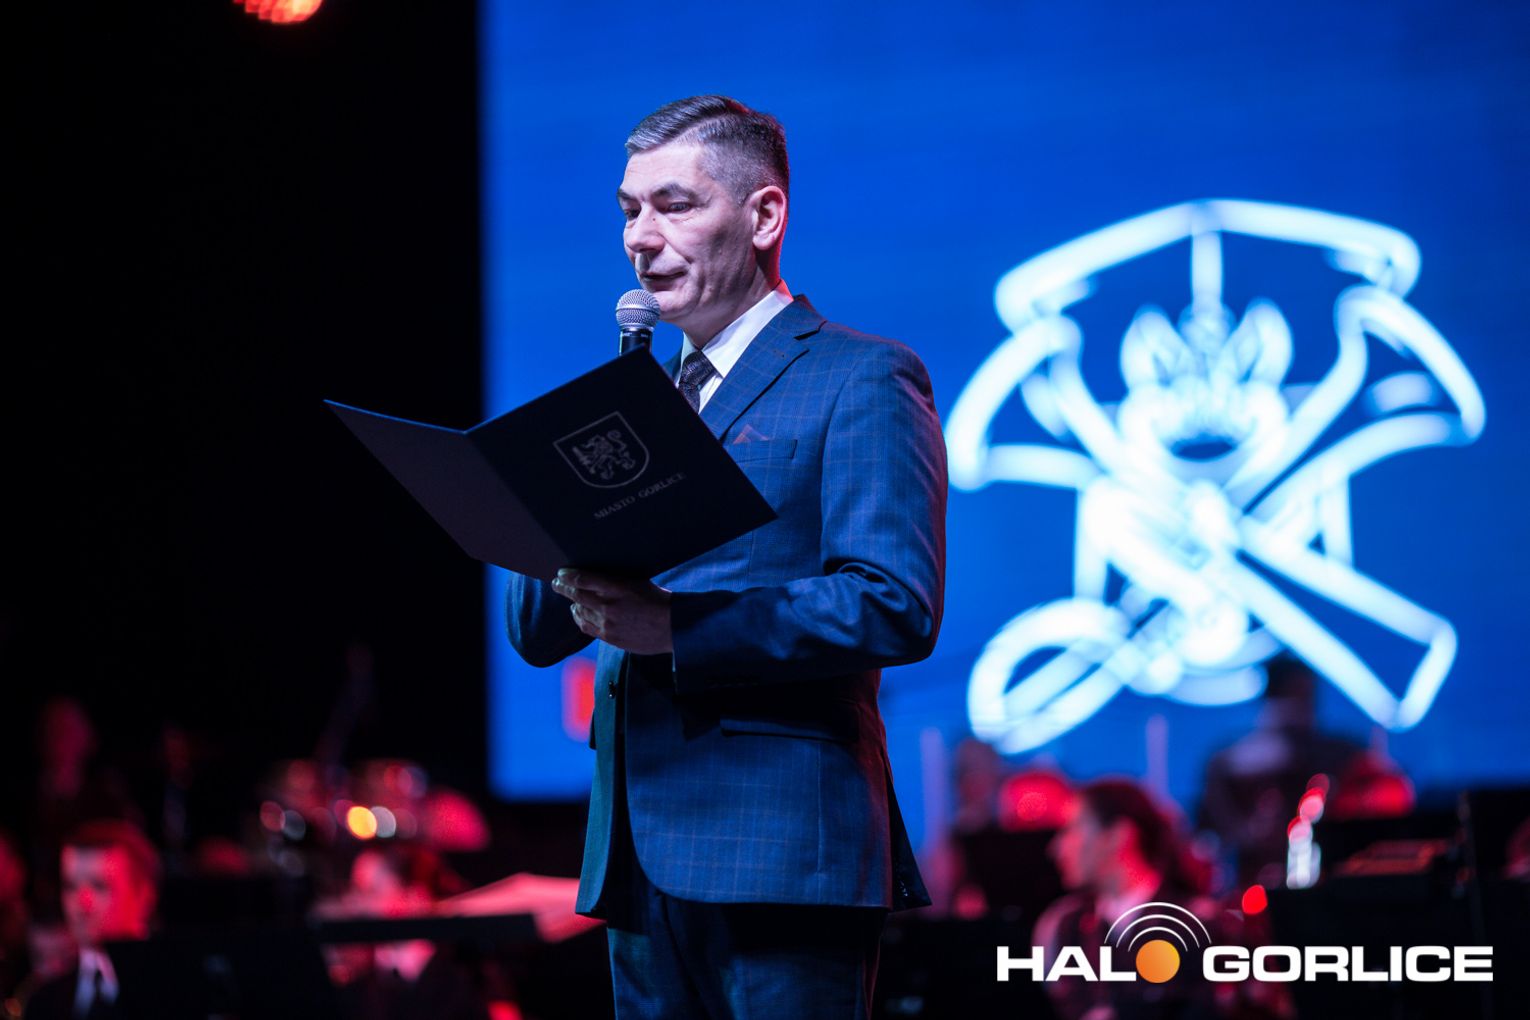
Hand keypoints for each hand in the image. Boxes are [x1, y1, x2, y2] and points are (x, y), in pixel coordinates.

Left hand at [551, 568, 673, 654]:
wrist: (673, 627)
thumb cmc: (658, 601)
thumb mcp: (638, 581)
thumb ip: (616, 579)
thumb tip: (597, 575)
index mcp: (616, 587)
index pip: (582, 579)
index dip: (567, 576)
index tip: (560, 573)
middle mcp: (608, 605)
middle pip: (575, 595)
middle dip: (562, 588)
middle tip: (556, 583)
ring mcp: (607, 623)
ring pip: (579, 612)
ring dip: (573, 604)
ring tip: (571, 600)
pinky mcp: (609, 637)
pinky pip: (586, 627)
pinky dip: (580, 619)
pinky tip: (580, 614)